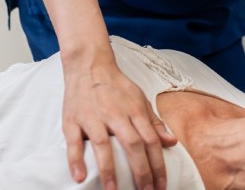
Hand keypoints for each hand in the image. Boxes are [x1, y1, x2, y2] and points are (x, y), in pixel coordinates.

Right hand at [62, 60, 176, 189]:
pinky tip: (79, 177)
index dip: (158, 165)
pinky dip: (75, 160)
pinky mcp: (73, 120)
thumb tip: (171, 141)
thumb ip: (154, 122)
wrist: (89, 65)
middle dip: (141, 172)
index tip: (161, 185)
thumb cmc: (116, 86)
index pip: (151, 142)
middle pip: (132, 145)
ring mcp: (93, 118)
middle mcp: (116, 115)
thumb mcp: (140, 100)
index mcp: (134, 111)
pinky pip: (73, 142)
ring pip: (103, 146)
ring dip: (109, 170)